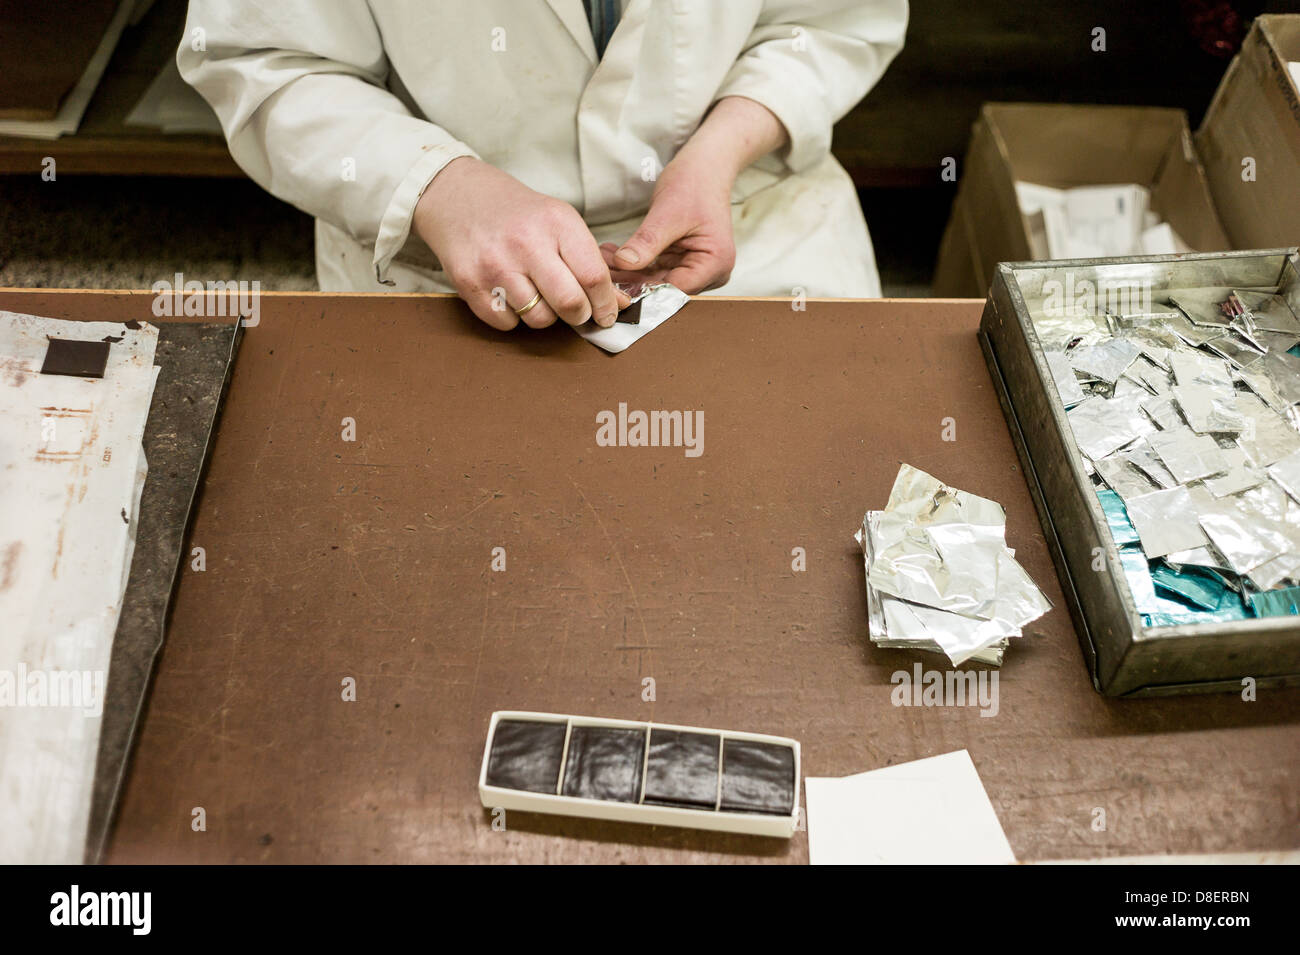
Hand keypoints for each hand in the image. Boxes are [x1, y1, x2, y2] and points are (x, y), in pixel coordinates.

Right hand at [413, 157, 627, 330]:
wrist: (457, 195)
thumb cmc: (517, 214)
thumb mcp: (558, 221)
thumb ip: (588, 260)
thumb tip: (617, 302)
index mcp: (556, 222)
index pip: (593, 276)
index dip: (606, 303)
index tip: (608, 313)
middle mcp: (526, 243)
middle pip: (570, 303)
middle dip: (580, 316)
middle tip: (577, 312)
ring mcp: (495, 265)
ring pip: (539, 319)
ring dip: (546, 316)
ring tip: (538, 295)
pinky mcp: (469, 283)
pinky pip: (507, 323)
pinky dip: (514, 318)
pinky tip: (511, 295)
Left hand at [607, 96, 787, 293]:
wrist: (704, 167)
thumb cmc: (695, 184)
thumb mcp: (667, 213)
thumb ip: (647, 242)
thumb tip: (624, 264)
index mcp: (715, 264)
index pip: (676, 291)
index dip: (645, 291)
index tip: (615, 287)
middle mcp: (710, 272)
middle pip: (665, 288)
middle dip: (632, 280)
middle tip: (602, 271)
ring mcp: (696, 267)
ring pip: (657, 280)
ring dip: (630, 272)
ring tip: (603, 260)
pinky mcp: (682, 260)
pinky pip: (656, 269)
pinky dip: (636, 263)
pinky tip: (613, 256)